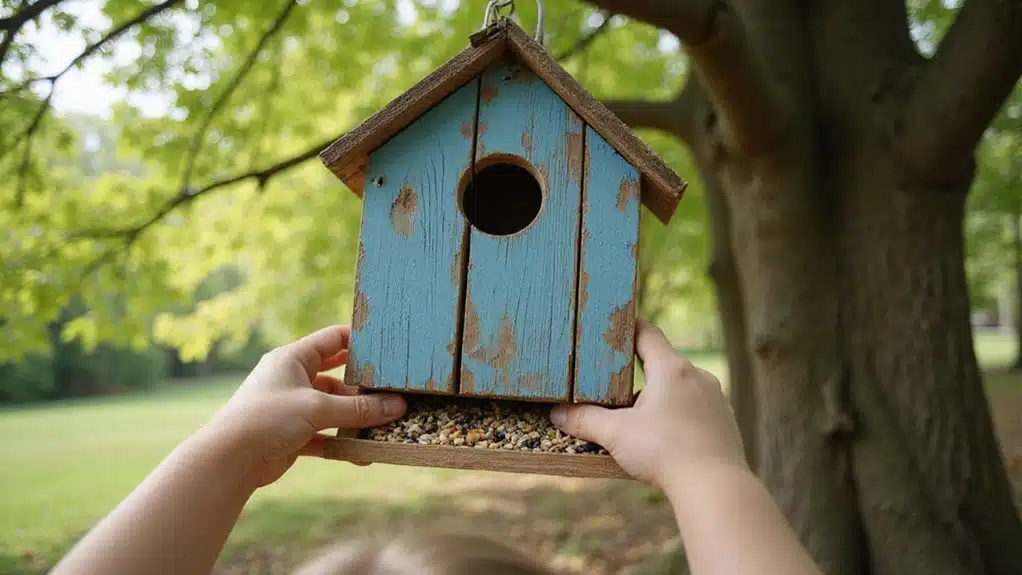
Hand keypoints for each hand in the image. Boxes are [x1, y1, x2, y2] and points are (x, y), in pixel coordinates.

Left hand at [207, 324, 405, 487]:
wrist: (229, 460)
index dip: (359, 342)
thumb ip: (359, 408)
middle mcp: (291, 379)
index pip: (332, 339)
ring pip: (332, 408)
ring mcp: (291, 407)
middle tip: (393, 389)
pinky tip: (364, 453)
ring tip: (385, 424)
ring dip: (355, 417)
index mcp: (292, 358)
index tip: (388, 347)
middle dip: (362, 386)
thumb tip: (398, 406)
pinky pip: (324, 435)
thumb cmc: (268, 419)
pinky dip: (342, 443)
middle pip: (336, 376)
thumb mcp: (318, 408)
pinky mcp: (291, 434)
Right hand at [550, 319, 747, 490]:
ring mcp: (716, 399)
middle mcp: (698, 376)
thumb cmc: (665, 453)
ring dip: (661, 396)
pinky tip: (667, 437)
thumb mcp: (616, 435)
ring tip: (639, 418)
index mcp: (671, 369)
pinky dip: (679, 416)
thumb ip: (584, 420)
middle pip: (663, 362)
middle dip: (639, 371)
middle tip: (615, 384)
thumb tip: (557, 414)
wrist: (714, 488)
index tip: (613, 329)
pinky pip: (696, 409)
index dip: (628, 328)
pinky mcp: (725, 421)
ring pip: (681, 387)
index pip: (647, 333)